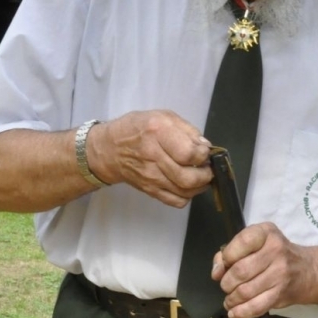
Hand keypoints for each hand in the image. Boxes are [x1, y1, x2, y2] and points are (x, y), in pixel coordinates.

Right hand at [85, 111, 212, 206]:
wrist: (109, 149)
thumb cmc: (137, 128)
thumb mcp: (163, 116)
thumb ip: (187, 129)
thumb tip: (206, 147)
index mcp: (157, 132)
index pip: (188, 153)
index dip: (203, 155)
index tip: (204, 151)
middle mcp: (153, 156)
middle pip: (189, 177)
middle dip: (206, 174)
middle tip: (207, 167)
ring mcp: (151, 177)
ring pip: (185, 192)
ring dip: (200, 186)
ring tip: (200, 175)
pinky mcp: (150, 190)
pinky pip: (176, 201)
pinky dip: (188, 196)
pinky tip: (188, 185)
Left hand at [212, 222, 317, 317]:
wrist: (307, 271)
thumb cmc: (275, 254)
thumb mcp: (256, 244)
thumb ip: (231, 252)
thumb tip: (216, 272)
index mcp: (266, 233)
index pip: (242, 242)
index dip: (227, 257)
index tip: (224, 265)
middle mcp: (275, 251)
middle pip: (240, 271)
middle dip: (227, 282)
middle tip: (226, 286)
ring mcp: (280, 273)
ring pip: (245, 291)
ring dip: (232, 299)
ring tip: (230, 299)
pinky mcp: (281, 294)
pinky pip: (256, 306)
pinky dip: (241, 312)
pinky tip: (235, 312)